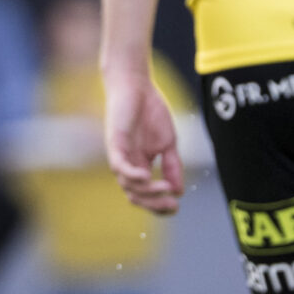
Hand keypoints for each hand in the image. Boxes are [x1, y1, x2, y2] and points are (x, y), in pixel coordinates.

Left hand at [103, 65, 183, 215]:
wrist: (138, 86)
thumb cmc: (151, 112)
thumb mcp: (168, 143)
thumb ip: (172, 166)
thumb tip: (179, 192)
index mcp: (141, 166)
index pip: (146, 194)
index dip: (159, 205)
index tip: (176, 207)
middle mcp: (128, 165)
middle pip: (136, 196)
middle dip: (154, 204)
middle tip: (172, 206)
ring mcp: (120, 156)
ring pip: (128, 185)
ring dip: (147, 190)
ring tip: (164, 188)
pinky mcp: (114, 144)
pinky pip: (119, 166)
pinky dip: (131, 174)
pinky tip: (145, 176)